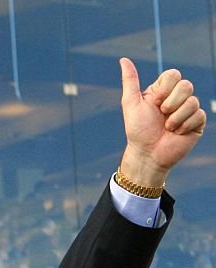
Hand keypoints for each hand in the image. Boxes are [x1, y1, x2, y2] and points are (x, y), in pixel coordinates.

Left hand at [119, 57, 205, 185]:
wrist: (147, 155)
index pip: (173, 75)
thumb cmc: (137, 131)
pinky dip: (184, 126)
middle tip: (161, 116)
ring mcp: (188, 109)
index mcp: (163, 91)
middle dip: (171, 104)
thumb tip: (123, 59)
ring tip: (167, 128)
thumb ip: (130, 81)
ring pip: (192, 101)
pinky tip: (176, 133)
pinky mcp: (197, 122)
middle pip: (186, 85)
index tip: (155, 103)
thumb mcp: (131, 104)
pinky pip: (199, 115)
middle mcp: (177, 97)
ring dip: (175, 118)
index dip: (165, 89)